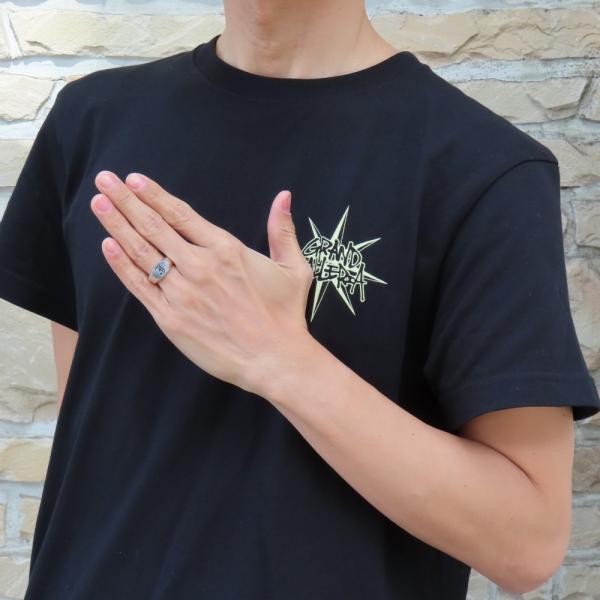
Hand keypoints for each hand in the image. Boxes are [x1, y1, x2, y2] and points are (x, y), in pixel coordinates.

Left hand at [90, 170, 315, 394]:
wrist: (274, 359)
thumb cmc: (284, 315)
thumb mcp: (293, 268)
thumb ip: (282, 230)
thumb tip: (284, 196)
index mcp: (226, 249)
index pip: (180, 214)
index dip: (154, 194)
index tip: (133, 180)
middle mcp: (200, 266)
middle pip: (154, 226)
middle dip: (125, 200)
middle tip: (104, 180)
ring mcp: (182, 292)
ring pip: (142, 252)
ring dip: (116, 226)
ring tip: (98, 204)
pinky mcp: (171, 318)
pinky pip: (140, 286)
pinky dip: (121, 265)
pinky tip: (107, 246)